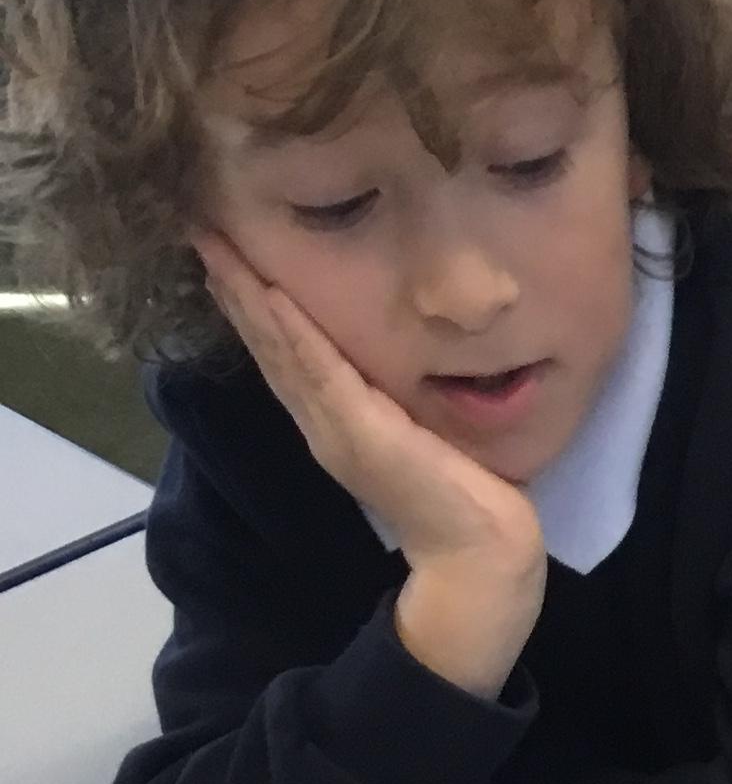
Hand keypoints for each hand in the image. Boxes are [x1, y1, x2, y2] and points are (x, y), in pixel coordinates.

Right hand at [196, 227, 545, 701]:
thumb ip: (396, 398)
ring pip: (279, 350)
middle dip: (232, 287)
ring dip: (243, 296)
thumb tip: (401, 352)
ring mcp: (336, 429)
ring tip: (213, 248)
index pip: (284, 352)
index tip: (225, 254)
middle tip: (199, 231)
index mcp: (335, 422)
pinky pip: (317, 370)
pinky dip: (289, 330)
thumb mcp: (419, 429)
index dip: (251, 305)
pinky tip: (266, 292)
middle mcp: (323, 423)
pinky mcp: (360, 433)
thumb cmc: (464, 493)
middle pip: (267, 344)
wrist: (480, 551)